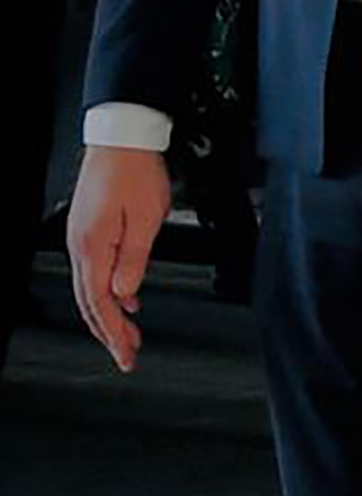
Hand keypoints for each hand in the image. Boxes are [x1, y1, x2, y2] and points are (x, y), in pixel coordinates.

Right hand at [66, 145, 172, 372]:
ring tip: (128, 335)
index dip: (114, 333)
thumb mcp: (147, 217)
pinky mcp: (87, 230)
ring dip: (108, 315)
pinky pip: (94, 270)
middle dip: (109, 333)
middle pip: (90, 302)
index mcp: (94, 247)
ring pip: (90, 289)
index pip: (101, 303)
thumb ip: (135, 258)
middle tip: (128, 356)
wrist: (121, 139)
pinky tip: (127, 299)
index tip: (127, 356)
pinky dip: (108, 291)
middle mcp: (80, 246)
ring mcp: (80, 238)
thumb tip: (125, 295)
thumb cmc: (137, 172)